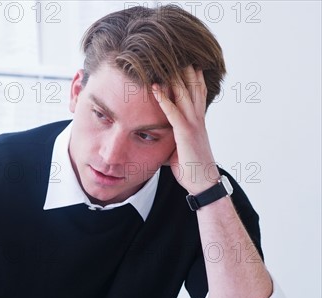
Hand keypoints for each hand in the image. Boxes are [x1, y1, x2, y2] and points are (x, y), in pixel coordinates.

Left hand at [152, 65, 219, 193]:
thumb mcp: (178, 151)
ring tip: (166, 61)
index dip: (192, 79)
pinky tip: (155, 88)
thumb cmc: (191, 170)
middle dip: (185, 71)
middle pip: (192, 88)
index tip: (187, 64)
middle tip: (179, 52)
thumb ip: (171, 141)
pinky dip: (163, 99)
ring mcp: (193, 125)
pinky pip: (173, 112)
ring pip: (184, 95)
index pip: (196, 95)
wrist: (203, 183)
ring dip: (174, 78)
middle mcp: (197, 119)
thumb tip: (158, 142)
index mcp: (197, 122)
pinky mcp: (185, 133)